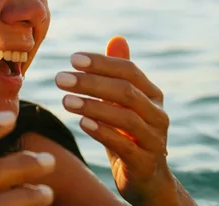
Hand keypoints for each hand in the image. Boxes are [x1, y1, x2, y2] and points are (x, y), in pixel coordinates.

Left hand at [55, 36, 178, 204]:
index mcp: (152, 95)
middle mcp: (158, 114)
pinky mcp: (146, 162)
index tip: (72, 58)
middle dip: (91, 82)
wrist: (146, 179)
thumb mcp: (123, 104)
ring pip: (126, 117)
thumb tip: (117, 38)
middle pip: (126, 91)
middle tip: (60, 78)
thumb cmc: (129, 135)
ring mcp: (155, 139)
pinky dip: (102, 132)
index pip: (129, 70)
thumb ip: (119, 74)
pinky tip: (81, 123)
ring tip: (65, 100)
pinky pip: (124, 145)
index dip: (101, 63)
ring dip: (93, 106)